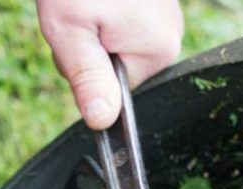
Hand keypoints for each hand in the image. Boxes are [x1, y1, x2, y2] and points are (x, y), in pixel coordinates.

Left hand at [36, 0, 183, 129]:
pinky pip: (124, 23)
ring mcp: (165, 15)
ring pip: (117, 43)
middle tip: (75, 16)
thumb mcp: (71, 31)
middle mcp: (171, 35)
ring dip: (92, 29)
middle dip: (89, 48)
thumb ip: (88, 79)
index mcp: (157, 50)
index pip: (117, 90)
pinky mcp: (155, 3)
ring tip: (82, 1)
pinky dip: (102, 12)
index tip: (75, 40)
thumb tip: (103, 123)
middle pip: (119, 67)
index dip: (87, 72)